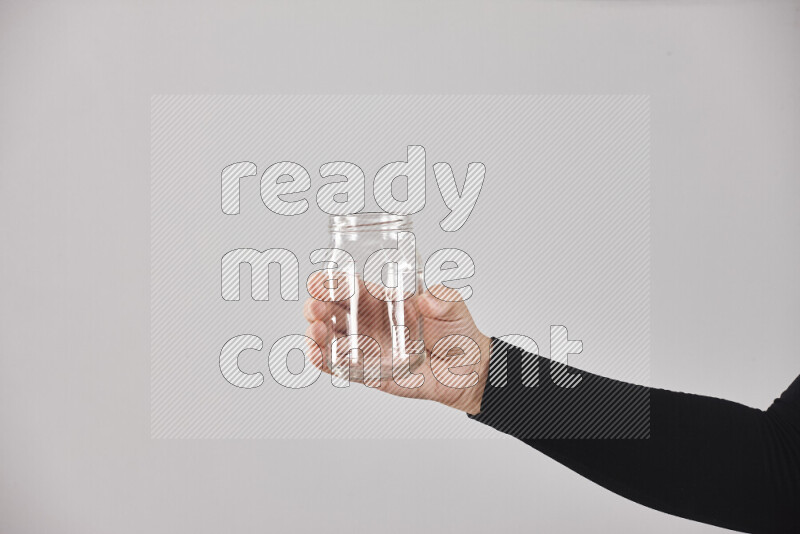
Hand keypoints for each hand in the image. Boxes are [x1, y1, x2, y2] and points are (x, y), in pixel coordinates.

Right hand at [303, 273, 491, 413]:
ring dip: (317, 334)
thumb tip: (428, 299)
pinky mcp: (371, 373)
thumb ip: (442, 298)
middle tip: (315, 307)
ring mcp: (368, 349)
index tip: (320, 281)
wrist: (469, 367)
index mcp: (383, 301)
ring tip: (316, 330)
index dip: (333, 283)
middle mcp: (370, 323)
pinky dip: (326, 362)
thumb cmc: (457, 331)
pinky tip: (318, 354)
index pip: (351, 289)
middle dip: (318, 307)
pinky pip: (343, 368)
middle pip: (333, 313)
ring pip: (332, 340)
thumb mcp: (452, 304)